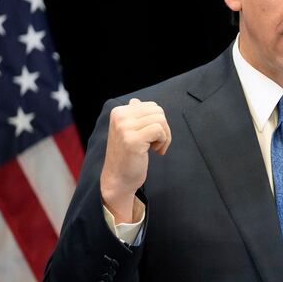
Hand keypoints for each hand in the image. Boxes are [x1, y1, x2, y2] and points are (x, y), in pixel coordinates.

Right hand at [100, 98, 170, 222]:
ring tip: (156, 148)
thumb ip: (132, 115)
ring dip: (164, 135)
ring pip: (160, 119)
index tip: (152, 137)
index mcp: (118, 112)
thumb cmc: (127, 156)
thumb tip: (136, 101)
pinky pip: (159, 130)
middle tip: (156, 143)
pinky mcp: (132, 140)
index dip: (157, 121)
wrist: (118, 179)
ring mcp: (125, 128)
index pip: (151, 106)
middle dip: (163, 127)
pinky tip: (155, 152)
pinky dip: (163, 141)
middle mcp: (120, 116)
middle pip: (158, 111)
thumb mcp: (127, 131)